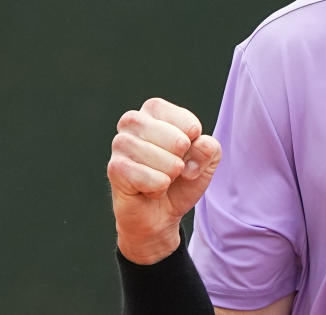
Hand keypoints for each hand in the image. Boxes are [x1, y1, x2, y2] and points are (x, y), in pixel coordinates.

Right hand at [107, 97, 221, 264]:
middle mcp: (133, 121)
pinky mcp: (114, 167)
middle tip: (174, 169)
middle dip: (183, 163)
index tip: (186, 154)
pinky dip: (157, 187)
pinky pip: (147, 177)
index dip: (196, 148)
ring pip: (161, 158)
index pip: (190, 125)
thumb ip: (210, 148)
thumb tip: (200, 143)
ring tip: (162, 178)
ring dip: (170, 175)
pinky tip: (149, 189)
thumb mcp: (206, 162)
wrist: (160, 214)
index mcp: (156, 110)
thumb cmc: (181, 180)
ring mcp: (120, 143)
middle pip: (179, 141)